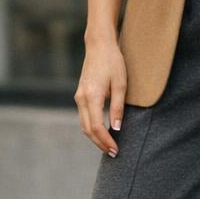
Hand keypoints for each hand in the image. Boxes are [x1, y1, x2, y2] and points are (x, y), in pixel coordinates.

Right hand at [75, 35, 127, 154]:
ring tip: (109, 146)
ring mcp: (79, 97)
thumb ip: (118, 107)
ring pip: (84, 124)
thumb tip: (116, 128)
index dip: (106, 140)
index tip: (116, 150)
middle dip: (100, 143)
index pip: (96, 126)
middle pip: (87, 129)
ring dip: (95, 137)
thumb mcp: (120, 84)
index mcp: (92, 96)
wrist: (99, 45)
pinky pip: (84, 117)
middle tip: (113, 153)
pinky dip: (92, 128)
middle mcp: (81, 98)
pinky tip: (102, 132)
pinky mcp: (80, 95)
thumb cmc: (113, 62)